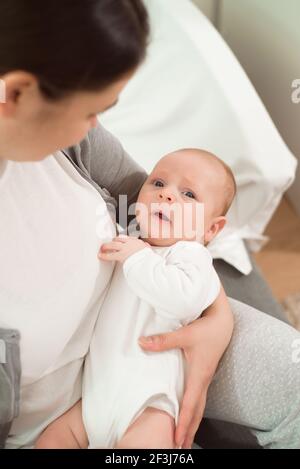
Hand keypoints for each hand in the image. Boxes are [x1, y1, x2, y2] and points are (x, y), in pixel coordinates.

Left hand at [98, 235, 150, 262]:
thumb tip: (147, 246)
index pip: (127, 238)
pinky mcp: (121, 255)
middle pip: (118, 239)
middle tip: (108, 244)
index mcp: (136, 242)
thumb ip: (146, 247)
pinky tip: (100, 256)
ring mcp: (125, 248)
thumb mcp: (148, 250)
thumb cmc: (149, 258)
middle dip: (113, 241)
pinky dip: (104, 256)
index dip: (121, 239)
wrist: (148, 261)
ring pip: (113, 244)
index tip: (118, 240)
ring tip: (102, 248)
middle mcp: (130, 243)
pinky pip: (110, 255)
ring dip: (106, 246)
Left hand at [138, 287, 232, 448]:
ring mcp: (205, 378)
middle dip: (189, 430)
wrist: (223, 322)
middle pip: (197, 412)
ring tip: (184, 438)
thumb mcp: (185, 334)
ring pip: (199, 405)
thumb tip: (142, 343)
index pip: (190, 405)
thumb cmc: (206, 329)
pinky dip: (194, 410)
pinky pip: (199, 397)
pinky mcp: (203, 373)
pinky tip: (188, 413)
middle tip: (180, 448)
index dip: (183, 423)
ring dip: (192, 422)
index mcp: (199, 376)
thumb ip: (164, 340)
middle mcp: (203, 380)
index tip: (176, 439)